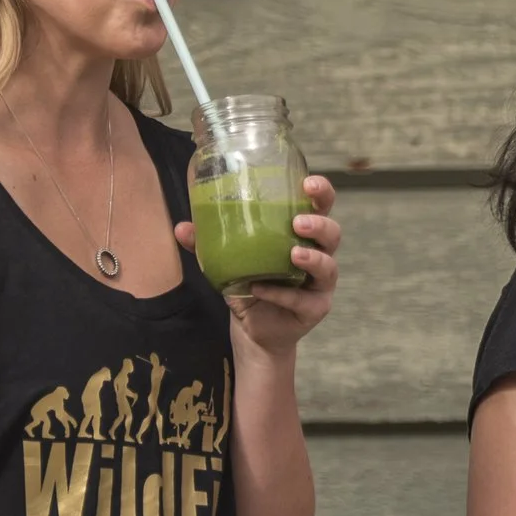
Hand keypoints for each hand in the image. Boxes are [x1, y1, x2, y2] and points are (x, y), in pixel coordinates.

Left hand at [175, 174, 340, 353]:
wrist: (253, 331)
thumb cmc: (248, 286)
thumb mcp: (228, 261)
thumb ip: (208, 244)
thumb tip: (182, 227)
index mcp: (302, 236)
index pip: (320, 208)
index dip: (321, 194)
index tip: (308, 184)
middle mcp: (318, 256)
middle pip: (333, 234)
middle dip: (320, 224)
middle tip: (298, 222)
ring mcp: (319, 284)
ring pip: (328, 267)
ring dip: (313, 259)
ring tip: (294, 254)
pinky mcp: (315, 309)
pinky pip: (302, 300)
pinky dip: (281, 293)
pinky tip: (260, 288)